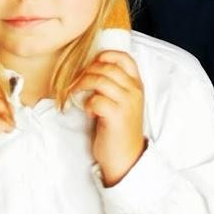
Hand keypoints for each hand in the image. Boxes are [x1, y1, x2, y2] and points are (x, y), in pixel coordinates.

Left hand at [70, 49, 145, 185]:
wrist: (126, 157)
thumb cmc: (120, 129)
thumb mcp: (123, 103)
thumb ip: (114, 86)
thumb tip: (90, 71)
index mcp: (137, 85)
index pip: (124, 58)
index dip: (105, 56)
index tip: (92, 64)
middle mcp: (134, 91)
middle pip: (107, 67)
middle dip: (87, 72)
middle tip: (76, 83)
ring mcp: (127, 103)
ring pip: (99, 80)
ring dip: (82, 85)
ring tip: (76, 94)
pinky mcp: (116, 116)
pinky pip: (95, 100)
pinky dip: (87, 104)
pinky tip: (89, 112)